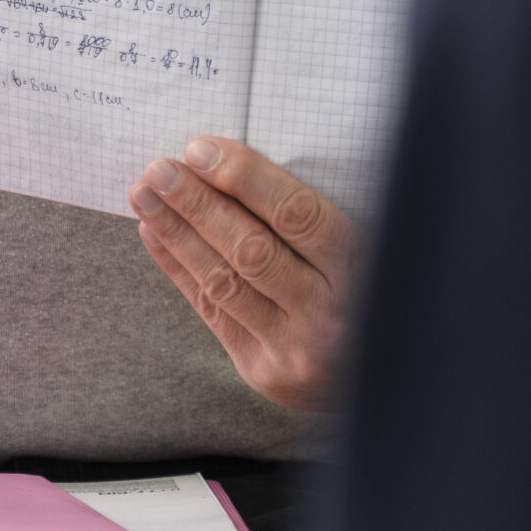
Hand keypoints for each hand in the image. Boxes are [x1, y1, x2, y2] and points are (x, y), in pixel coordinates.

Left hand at [131, 139, 355, 411]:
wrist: (387, 381)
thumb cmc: (369, 289)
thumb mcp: (367, 246)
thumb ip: (313, 216)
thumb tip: (231, 160)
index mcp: (366, 270)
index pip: (298, 215)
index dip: (244, 178)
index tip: (200, 149)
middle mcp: (332, 314)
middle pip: (251, 249)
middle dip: (198, 203)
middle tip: (158, 169)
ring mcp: (296, 349)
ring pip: (224, 281)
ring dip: (177, 233)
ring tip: (144, 195)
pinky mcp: (266, 372)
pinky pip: (212, 311)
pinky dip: (180, 268)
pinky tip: (154, 234)